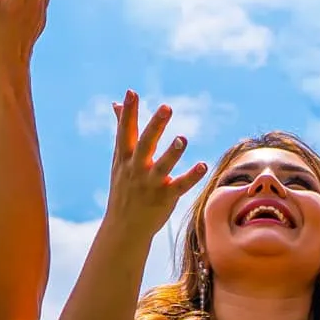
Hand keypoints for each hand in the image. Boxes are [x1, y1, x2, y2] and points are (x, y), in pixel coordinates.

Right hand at [103, 92, 206, 247]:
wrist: (124, 227)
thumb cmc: (124, 187)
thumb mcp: (119, 159)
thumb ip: (122, 130)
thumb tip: (116, 103)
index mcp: (125, 158)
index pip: (125, 131)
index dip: (128, 112)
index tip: (131, 93)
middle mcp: (136, 169)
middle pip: (145, 145)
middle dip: (155, 126)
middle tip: (166, 107)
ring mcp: (150, 184)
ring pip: (162, 166)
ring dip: (172, 153)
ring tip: (182, 139)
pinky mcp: (165, 197)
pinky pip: (180, 186)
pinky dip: (191, 176)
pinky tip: (203, 165)